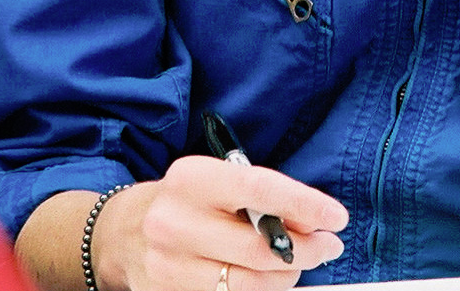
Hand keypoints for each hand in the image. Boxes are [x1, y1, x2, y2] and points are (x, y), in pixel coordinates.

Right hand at [93, 157, 347, 290]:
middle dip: (306, 250)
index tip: (336, 217)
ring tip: (297, 264)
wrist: (123, 233)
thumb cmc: (184, 201)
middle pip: (259, 248)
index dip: (305, 205)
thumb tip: (312, 221)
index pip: (260, 190)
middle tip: (327, 246)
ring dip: (286, 278)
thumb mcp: (215, 181)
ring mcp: (168, 267)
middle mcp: (175, 223)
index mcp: (191, 179)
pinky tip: (267, 280)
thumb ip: (259, 197)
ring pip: (249, 285)